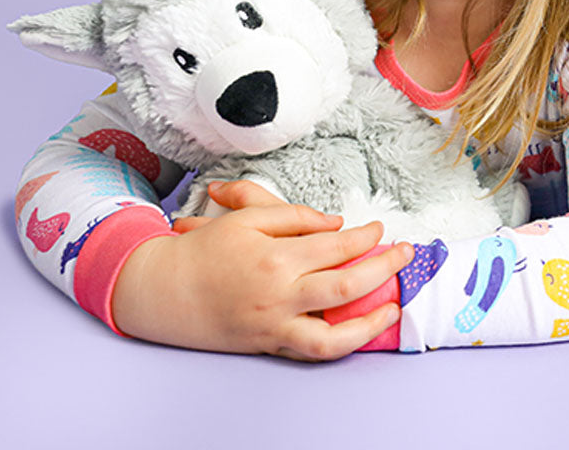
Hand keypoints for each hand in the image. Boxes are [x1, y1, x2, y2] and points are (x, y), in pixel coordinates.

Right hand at [112, 180, 413, 359]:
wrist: (163, 290)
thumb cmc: (204, 248)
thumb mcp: (246, 216)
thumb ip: (295, 215)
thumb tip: (335, 224)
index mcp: (275, 257)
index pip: (336, 246)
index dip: (365, 236)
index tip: (380, 228)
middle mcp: (278, 296)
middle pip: (346, 287)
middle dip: (383, 269)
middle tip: (405, 254)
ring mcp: (274, 326)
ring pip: (333, 336)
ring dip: (370, 323)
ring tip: (393, 306)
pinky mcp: (268, 345)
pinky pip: (311, 352)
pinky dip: (340, 345)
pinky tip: (359, 331)